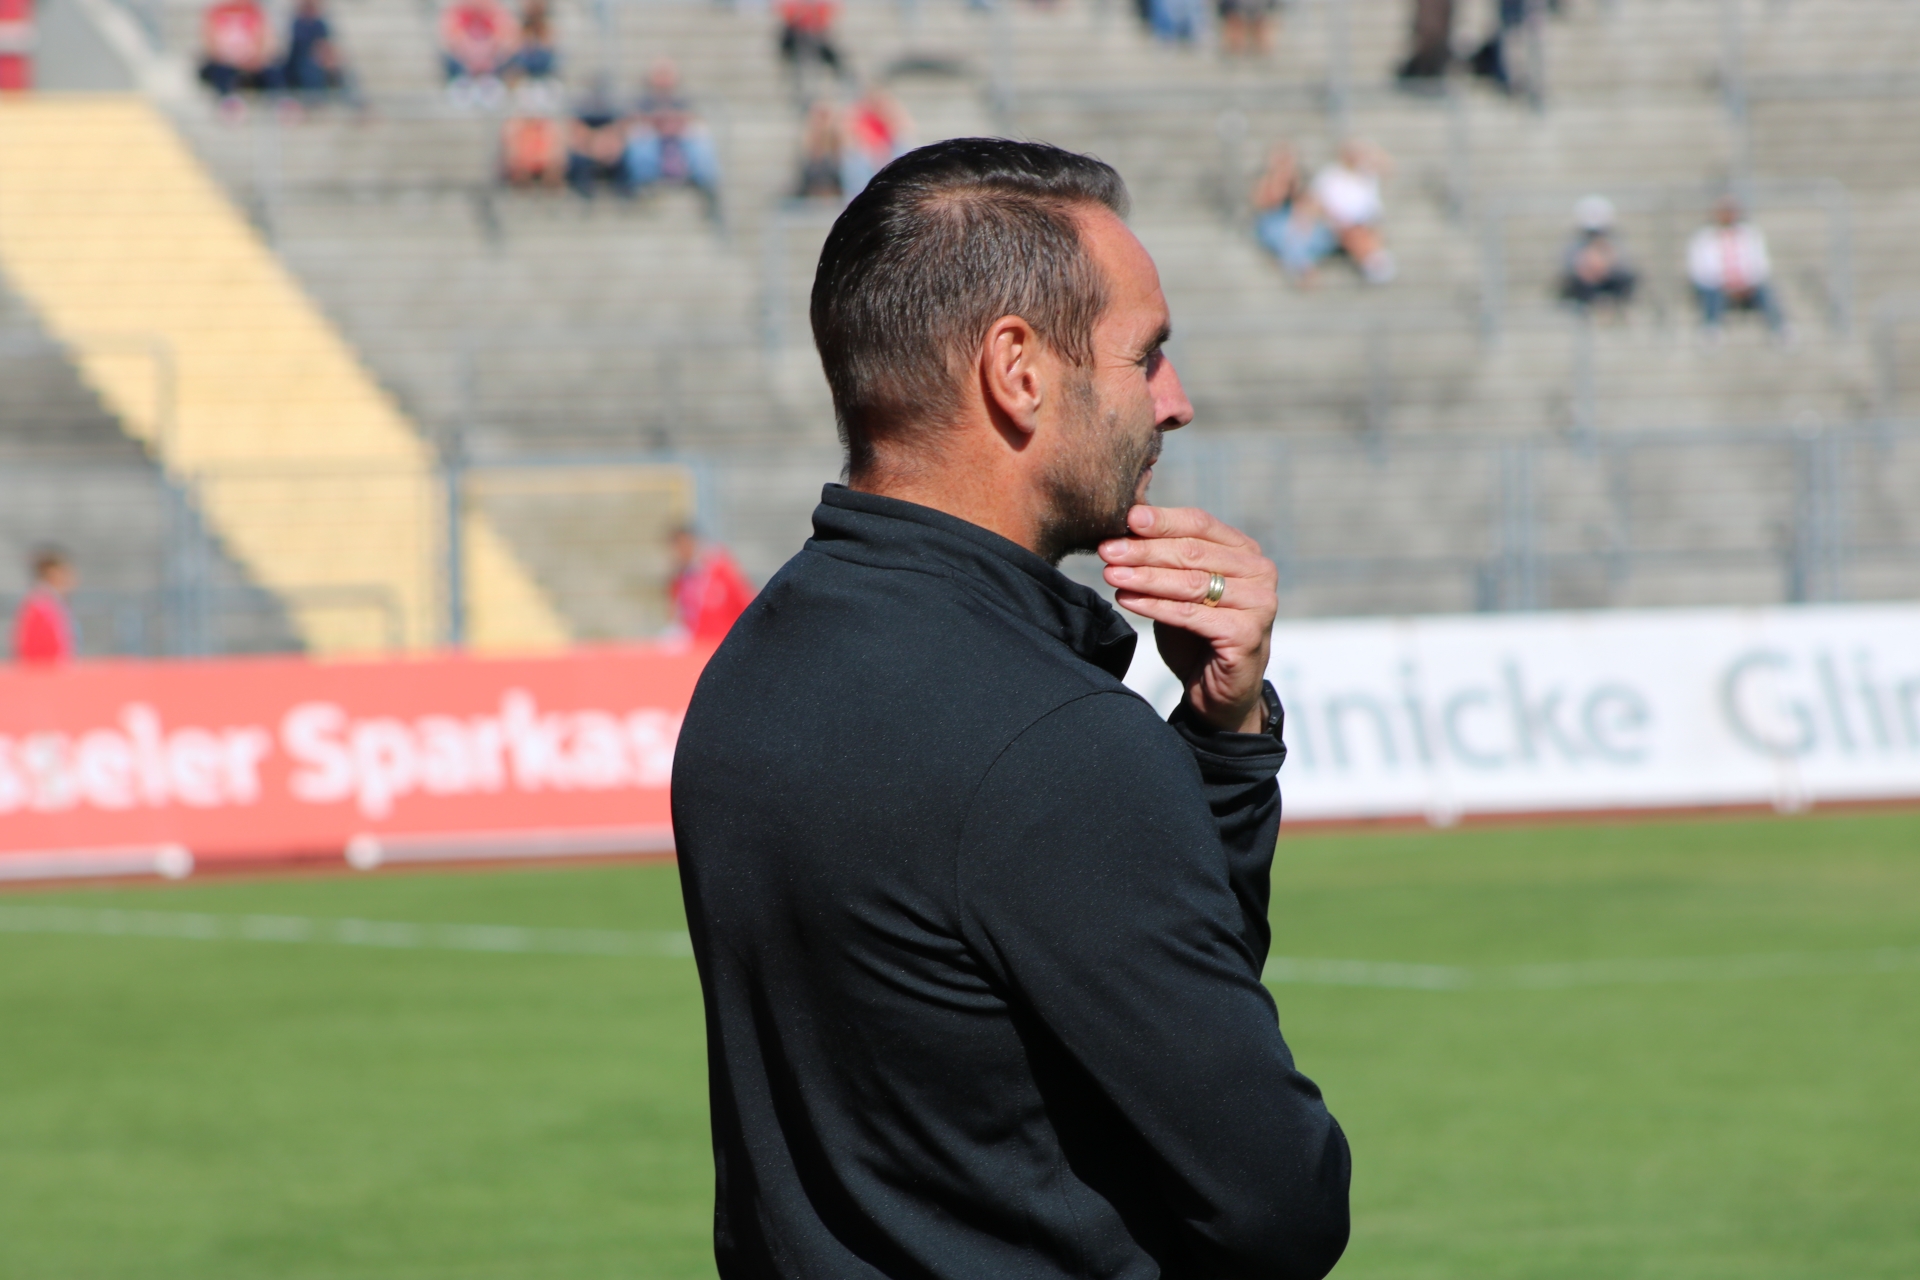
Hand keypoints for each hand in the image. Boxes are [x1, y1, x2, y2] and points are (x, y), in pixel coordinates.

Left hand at [1098, 506, 1277, 733]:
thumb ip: (1165, 558)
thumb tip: (1125, 526)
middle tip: (1107, 550)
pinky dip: (1155, 606)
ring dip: (1145, 577)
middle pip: (1193, 552)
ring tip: (1110, 573)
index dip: (1162, 520)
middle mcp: (1259, 572)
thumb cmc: (1197, 634)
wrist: (1219, 692)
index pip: (1200, 524)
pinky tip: (1127, 599)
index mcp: (1245, 551)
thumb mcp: (1180, 588)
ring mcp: (1258, 603)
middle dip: (1144, 550)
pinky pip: (1191, 614)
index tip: (1126, 518)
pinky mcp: (1247, 634)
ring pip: (1191, 582)